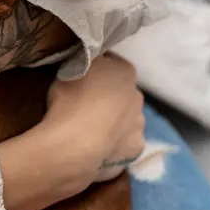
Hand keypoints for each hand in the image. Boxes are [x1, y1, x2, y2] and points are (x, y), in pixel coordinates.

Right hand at [0, 53, 145, 209]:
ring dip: (113, 121)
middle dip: (108, 95)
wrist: (74, 146)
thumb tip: (93, 59)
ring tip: (89, 129)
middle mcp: (138, 96)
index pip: (111, 63)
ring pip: (125, 118)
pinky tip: (97, 146)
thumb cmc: (70, 99)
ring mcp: (139, 125)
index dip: (96, 69)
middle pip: (121, 92)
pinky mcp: (135, 150)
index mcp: (125, 72)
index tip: (80, 77)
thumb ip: (86, 59)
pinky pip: (123, 143)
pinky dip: (113, 144)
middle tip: (83, 103)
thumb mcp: (71, 67)